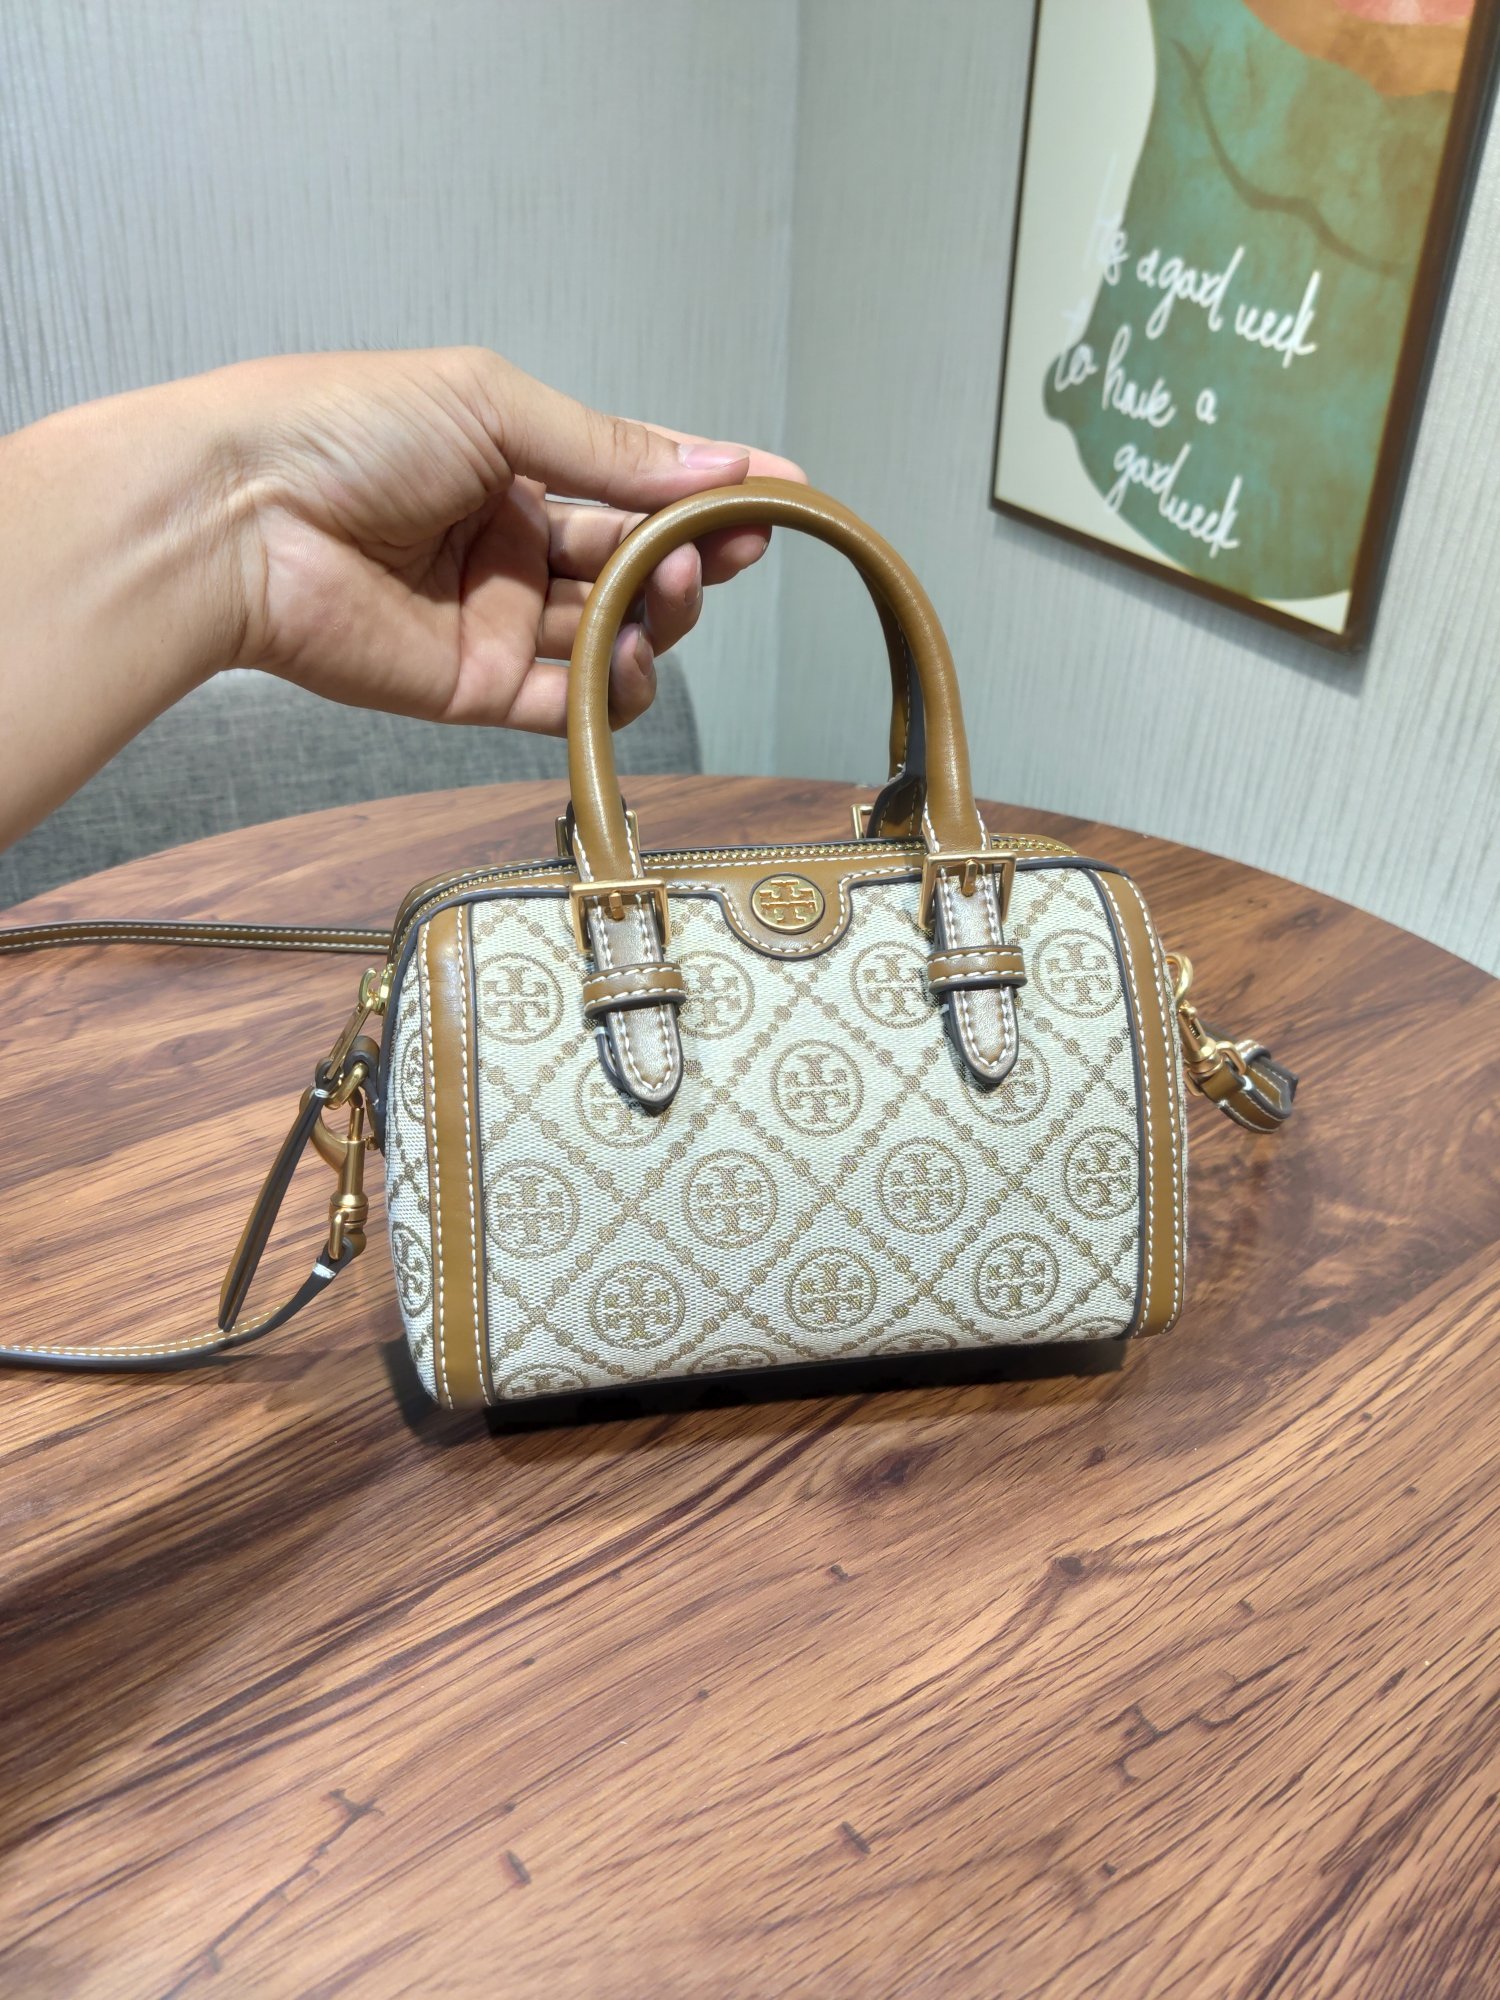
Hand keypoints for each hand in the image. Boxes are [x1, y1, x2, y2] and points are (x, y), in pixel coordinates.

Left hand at [202, 347, 804, 731]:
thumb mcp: (494, 406)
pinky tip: (625, 660)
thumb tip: (719, 467)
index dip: (704, 495)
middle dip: (689, 558)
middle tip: (722, 551)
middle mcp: (508, 543)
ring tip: (662, 593)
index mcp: (509, 462)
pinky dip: (610, 690)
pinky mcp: (474, 689)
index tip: (779, 499)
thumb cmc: (340, 429)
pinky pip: (567, 702)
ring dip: (655, 619)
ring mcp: (495, 620)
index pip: (632, 484)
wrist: (241, 516)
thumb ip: (611, 449)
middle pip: (633, 565)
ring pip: (612, 636)